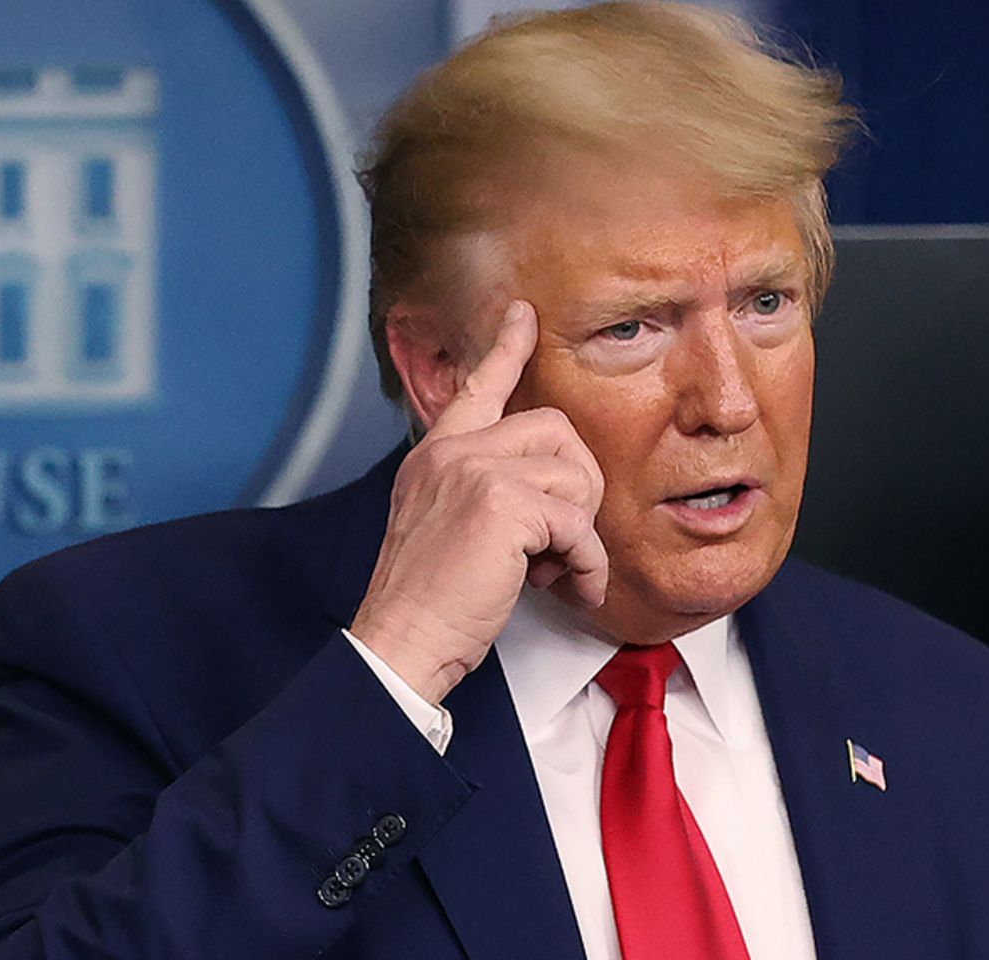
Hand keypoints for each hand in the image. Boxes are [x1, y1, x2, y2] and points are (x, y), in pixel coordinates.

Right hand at [350, 300, 607, 704]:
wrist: (403, 639)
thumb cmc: (429, 598)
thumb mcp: (443, 526)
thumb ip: (483, 493)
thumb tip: (549, 497)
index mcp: (436, 455)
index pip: (476, 387)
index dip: (506, 349)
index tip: (522, 316)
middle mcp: (453, 452)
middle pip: (555, 428)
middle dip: (577, 487)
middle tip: (560, 539)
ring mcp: (475, 472)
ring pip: (574, 476)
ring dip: (579, 533)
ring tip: (553, 569)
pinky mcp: (501, 505)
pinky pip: (578, 524)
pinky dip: (585, 563)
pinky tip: (566, 587)